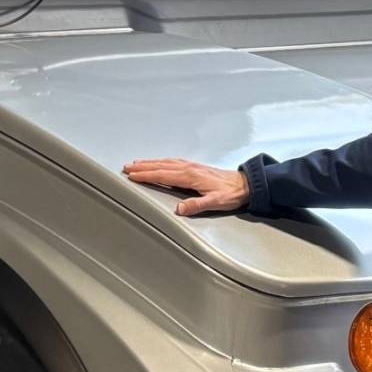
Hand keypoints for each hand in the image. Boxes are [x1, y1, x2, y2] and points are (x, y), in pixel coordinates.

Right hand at [123, 158, 248, 216]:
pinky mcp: (195, 167)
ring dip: (151, 163)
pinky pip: (173, 162)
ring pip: (166, 162)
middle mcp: (189, 168)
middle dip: (143, 166)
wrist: (245, 185)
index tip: (132, 175)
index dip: (147, 175)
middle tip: (127, 167)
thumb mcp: (215, 202)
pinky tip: (159, 163)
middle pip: (161, 166)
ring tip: (137, 164)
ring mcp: (192, 166)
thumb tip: (179, 209)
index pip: (163, 175)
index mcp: (190, 176)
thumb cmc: (231, 194)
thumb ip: (197, 205)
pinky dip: (162, 161)